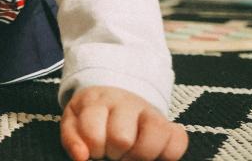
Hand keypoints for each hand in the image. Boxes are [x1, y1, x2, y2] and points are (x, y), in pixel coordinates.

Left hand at [61, 86, 187, 160]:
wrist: (113, 97)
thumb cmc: (91, 116)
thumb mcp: (73, 123)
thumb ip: (72, 139)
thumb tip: (81, 157)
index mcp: (97, 102)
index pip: (94, 135)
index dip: (94, 150)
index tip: (95, 150)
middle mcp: (125, 103)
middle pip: (122, 139)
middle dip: (115, 154)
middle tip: (112, 153)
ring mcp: (150, 112)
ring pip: (155, 136)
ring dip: (140, 155)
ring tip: (129, 155)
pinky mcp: (169, 123)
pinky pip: (179, 140)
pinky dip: (167, 154)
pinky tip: (152, 155)